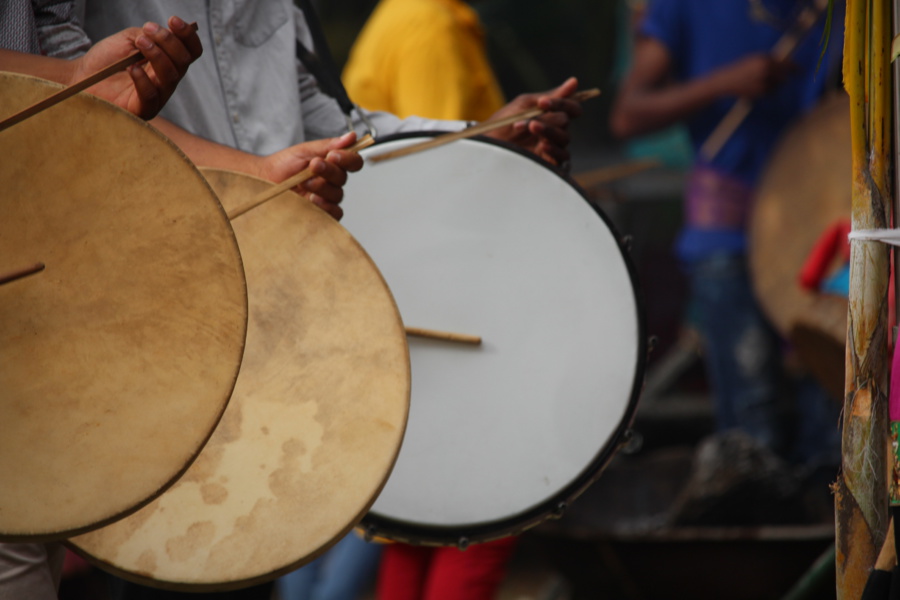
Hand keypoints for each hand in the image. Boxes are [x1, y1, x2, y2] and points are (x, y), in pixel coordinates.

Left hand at [75, 16, 201, 118]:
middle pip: (183, 62)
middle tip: (148, 30)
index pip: (190, 51)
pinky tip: (131, 68)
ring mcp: (157, 95)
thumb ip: (149, 35)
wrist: (83, 77)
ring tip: (139, 43)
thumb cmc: (106, 59)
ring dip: (157, 55)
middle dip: (169, 41)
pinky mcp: (143, 109)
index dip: (187, 36)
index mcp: (168, 61)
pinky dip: (143, 80)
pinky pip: (151, 96)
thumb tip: (166, 32)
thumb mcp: (129, 39)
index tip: (173, 20)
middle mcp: (167, 79)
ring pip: (171, 77)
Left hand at [257, 132, 363, 220]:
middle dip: (328, 171)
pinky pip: (334, 212)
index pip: (353, 162)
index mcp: (332, 164)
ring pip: (338, 194)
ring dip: (322, 187)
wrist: (264, 181)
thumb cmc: (283, 165)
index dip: (348, 158)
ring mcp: (327, 198)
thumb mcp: (305, 150)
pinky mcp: (321, 213)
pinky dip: (325, 206)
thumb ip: (329, 145)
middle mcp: (332, 181)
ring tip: (304, 183)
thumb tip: (351, 137)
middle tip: (313, 166)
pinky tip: (311, 199)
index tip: (333, 155)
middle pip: (344, 178)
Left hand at [484, 77, 581, 167]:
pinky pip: (563, 158)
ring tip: (531, 128)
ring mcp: (553, 147)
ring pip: (564, 138)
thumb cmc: (504, 122)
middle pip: (566, 122)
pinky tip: (542, 145)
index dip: (563, 103)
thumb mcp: (524, 105)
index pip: (572, 108)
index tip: (543, 102)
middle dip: (548, 118)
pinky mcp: (549, 163)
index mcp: (552, 115)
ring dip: (548, 131)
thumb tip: (574, 81)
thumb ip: (551, 95)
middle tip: (530, 120)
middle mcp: (555, 131)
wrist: (487, 145)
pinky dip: (555, 150)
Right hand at [713, 54, 791, 98]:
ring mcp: (763, 82)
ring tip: (761, 83)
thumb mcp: (754, 59)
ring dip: (774, 85)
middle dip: (782, 78)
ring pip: (778, 86)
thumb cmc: (740, 68)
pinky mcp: (760, 93)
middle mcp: (766, 71)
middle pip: (784, 77)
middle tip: (776, 79)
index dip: (795, 68)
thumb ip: (769, 60)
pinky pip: (770, 93)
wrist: (726, 81)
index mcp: (765, 60)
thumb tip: (786, 62)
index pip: (786, 64)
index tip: (801, 71)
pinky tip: (757, 88)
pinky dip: (768, 91)